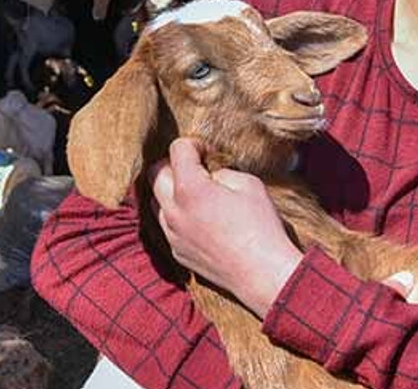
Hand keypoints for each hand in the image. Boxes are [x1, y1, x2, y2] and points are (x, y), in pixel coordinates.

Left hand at [150, 138, 303, 317]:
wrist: (262, 273)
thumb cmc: (260, 226)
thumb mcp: (249, 184)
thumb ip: (221, 172)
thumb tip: (210, 176)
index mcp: (190, 189)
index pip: (177, 150)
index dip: (194, 144)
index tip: (208, 152)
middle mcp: (173, 211)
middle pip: (155, 173)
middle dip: (173, 164)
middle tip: (196, 168)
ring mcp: (172, 234)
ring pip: (156, 201)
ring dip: (171, 191)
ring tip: (196, 194)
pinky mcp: (177, 252)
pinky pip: (167, 225)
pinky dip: (178, 215)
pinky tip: (201, 219)